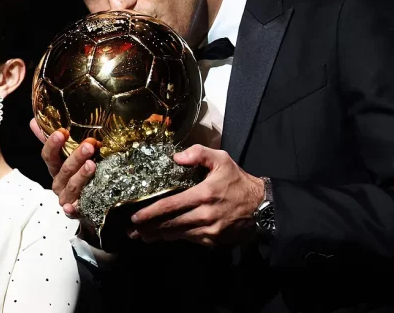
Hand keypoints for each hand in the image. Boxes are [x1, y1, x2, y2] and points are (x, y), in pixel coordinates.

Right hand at [31, 119, 98, 216]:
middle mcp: (58, 183)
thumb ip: (52, 139)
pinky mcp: (76, 211)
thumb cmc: (76, 173)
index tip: (62, 132)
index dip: (52, 144)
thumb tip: (34, 120)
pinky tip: (72, 206)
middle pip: (63, 170)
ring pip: (72, 186)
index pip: (48, 156)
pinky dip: (71, 209)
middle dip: (75, 157)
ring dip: (81, 175)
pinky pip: (73, 211)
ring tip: (92, 164)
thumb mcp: (66, 155)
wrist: (89, 202)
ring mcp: (67, 197)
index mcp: (55, 168)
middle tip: (89, 146)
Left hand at [127, 145, 264, 246]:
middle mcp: (205, 215)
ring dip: (159, 235)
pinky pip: (190, 239)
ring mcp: (209, 230)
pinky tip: (167, 234)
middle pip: (170, 224)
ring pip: (178, 234)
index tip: (135, 217)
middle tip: (131, 231)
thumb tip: (176, 157)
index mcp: (204, 194)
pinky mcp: (214, 240)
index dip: (151, 213)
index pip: (170, 206)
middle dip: (149, 228)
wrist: (262, 207)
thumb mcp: (221, 159)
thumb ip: (198, 153)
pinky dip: (177, 236)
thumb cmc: (238, 181)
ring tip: (144, 235)